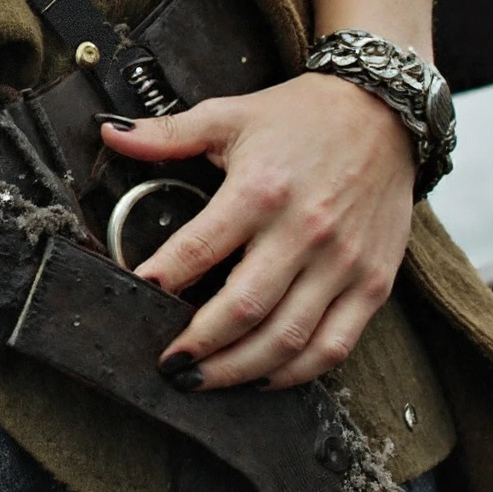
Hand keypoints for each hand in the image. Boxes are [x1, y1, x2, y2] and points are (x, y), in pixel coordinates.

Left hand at [101, 74, 415, 390]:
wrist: (382, 111)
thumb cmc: (301, 116)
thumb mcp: (229, 115)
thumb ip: (168, 134)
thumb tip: (110, 135)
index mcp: (260, 190)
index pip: (197, 249)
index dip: (162, 280)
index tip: (137, 297)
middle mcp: (302, 231)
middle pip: (242, 310)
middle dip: (197, 346)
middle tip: (168, 363)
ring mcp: (342, 263)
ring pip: (285, 340)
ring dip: (238, 371)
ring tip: (203, 380)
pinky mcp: (373, 284)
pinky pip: (333, 347)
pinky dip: (295, 373)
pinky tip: (262, 377)